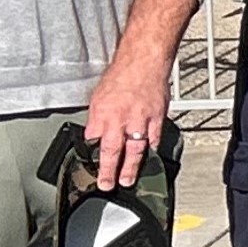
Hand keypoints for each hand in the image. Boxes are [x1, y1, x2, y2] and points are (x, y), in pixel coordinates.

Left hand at [82, 54, 170, 192]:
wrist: (143, 61)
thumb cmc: (121, 76)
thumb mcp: (98, 98)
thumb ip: (98, 120)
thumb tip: (95, 136)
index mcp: (101, 113)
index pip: (92, 141)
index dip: (91, 157)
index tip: (90, 169)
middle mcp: (119, 118)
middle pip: (112, 151)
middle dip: (109, 171)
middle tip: (107, 184)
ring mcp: (140, 120)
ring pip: (135, 150)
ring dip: (131, 167)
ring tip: (128, 179)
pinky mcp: (157, 118)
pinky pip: (154, 139)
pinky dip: (150, 150)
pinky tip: (148, 157)